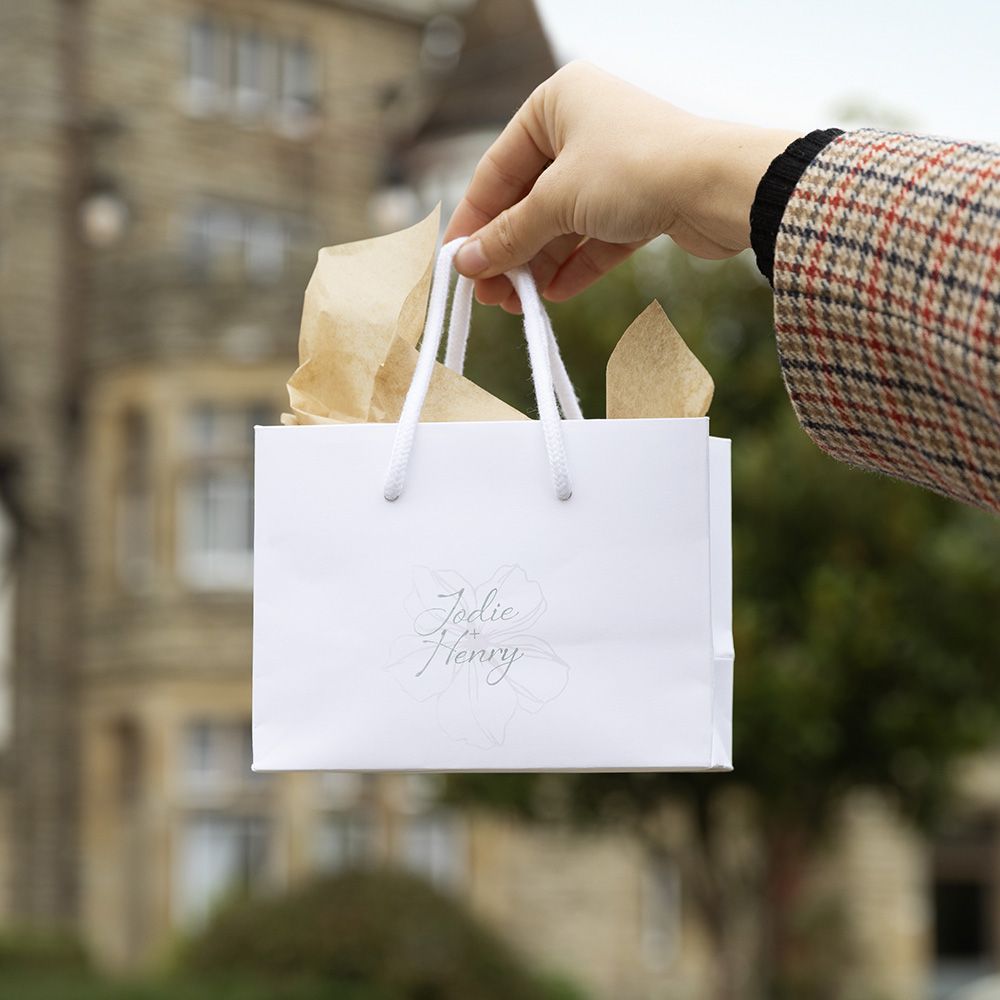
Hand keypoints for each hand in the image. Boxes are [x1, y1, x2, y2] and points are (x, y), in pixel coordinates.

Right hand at [444, 61, 798, 311]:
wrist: (720, 186)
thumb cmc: (633, 169)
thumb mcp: (556, 202)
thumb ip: (508, 235)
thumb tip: (465, 262)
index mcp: (556, 104)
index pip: (497, 170)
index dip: (473, 221)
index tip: (456, 264)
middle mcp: (584, 128)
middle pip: (529, 200)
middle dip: (508, 251)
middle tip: (487, 295)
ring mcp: (614, 167)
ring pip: (562, 223)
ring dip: (537, 264)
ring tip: (515, 304)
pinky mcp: (641, 201)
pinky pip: (595, 236)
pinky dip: (574, 264)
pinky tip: (552, 294)